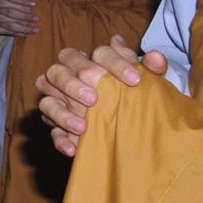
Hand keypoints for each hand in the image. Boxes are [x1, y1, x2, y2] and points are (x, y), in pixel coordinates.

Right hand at [35, 34, 165, 156]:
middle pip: (57, 71)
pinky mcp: (57, 125)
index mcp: (91, 60)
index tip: (135, 80)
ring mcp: (58, 101)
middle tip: (94, 99)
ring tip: (82, 127)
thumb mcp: (146, 80)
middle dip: (72, 84)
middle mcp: (68, 76)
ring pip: (46, 101)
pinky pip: (51, 130)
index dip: (115, 64)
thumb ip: (151, 68)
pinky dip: (60, 139)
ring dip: (61, 113)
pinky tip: (73, 148)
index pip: (95, 54)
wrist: (127, 117)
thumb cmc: (132, 92)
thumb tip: (156, 58)